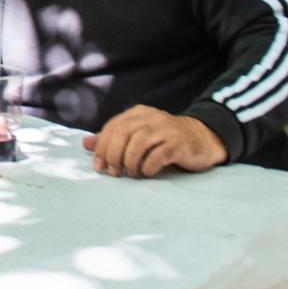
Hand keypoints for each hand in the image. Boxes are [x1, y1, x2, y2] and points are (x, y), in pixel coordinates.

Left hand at [83, 106, 226, 177]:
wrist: (202, 139)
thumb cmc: (164, 140)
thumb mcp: (138, 136)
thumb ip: (113, 139)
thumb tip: (86, 144)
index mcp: (138, 114)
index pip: (112, 127)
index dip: (102, 147)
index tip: (99, 166)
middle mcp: (151, 117)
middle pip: (123, 133)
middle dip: (113, 155)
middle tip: (114, 173)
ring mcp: (166, 129)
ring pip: (139, 142)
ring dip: (130, 161)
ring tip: (131, 174)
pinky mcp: (179, 144)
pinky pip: (159, 155)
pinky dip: (148, 166)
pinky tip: (147, 173)